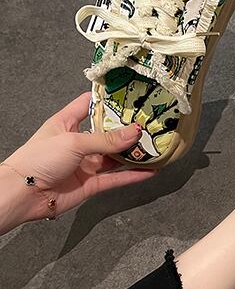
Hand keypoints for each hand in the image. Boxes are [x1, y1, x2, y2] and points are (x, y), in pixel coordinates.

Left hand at [0, 93, 155, 231]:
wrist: (23, 195)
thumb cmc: (38, 159)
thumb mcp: (73, 142)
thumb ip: (106, 139)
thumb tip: (135, 132)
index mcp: (67, 123)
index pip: (89, 105)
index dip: (108, 99)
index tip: (130, 94)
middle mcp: (78, 142)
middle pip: (108, 133)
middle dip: (128, 129)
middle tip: (151, 122)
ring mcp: (86, 164)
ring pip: (116, 157)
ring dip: (134, 153)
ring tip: (156, 146)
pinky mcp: (91, 183)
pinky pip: (117, 178)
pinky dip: (134, 175)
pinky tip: (151, 170)